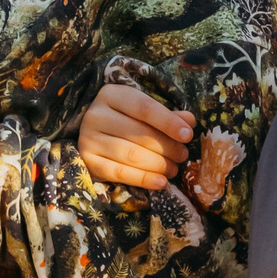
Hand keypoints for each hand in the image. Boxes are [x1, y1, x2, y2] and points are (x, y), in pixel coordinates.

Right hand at [78, 84, 192, 190]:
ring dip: (158, 164)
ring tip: (173, 169)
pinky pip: (118, 173)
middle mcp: (96, 115)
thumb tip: (189, 122)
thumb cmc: (125, 119)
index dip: (168, 122)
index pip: (144, 108)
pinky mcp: (87, 161)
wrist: (95, 133)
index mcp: (111, 95)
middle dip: (167, 147)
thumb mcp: (144, 111)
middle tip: (183, 155)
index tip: (188, 135)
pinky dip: (143, 179)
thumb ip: (168, 116)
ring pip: (130, 154)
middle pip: (138, 133)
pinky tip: (160, 182)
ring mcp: (88, 138)